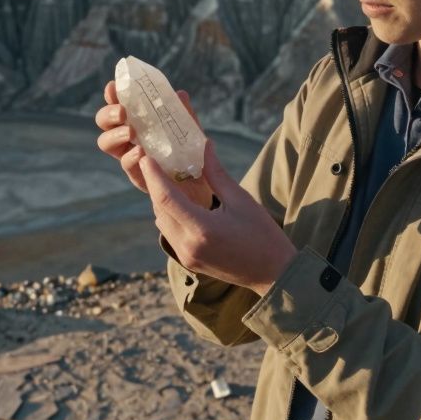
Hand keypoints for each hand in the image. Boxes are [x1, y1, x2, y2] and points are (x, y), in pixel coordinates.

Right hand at [94, 80, 213, 208]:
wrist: (201, 183)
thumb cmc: (191, 152)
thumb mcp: (190, 130)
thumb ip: (185, 114)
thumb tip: (180, 94)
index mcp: (137, 121)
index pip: (118, 104)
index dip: (112, 95)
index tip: (112, 87)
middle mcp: (128, 137)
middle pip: (104, 122)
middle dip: (108, 114)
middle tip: (123, 112)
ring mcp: (130, 156)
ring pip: (106, 143)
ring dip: (115, 134)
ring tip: (131, 132)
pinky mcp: (138, 176)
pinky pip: (126, 165)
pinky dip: (130, 157)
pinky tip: (141, 152)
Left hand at [139, 140, 297, 296]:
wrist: (274, 273)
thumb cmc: (263, 235)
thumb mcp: (241, 200)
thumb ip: (217, 174)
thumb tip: (204, 146)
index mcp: (202, 230)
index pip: (166, 198)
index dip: (153, 175)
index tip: (146, 157)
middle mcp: (188, 246)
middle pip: (159, 209)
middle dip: (155, 185)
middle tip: (156, 162)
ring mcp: (186, 257)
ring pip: (161, 222)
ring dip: (162, 201)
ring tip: (167, 179)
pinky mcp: (189, 262)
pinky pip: (170, 233)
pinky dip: (170, 215)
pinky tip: (180, 201)